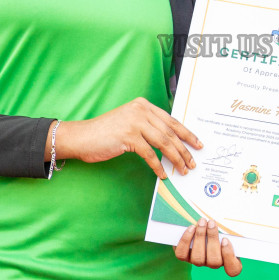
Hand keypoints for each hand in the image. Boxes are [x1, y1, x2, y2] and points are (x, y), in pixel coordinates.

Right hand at [51, 97, 202, 180]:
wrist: (81, 137)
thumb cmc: (105, 133)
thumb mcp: (129, 122)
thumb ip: (148, 126)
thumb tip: (171, 142)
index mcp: (143, 105)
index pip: (171, 120)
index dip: (187, 134)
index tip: (197, 144)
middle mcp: (141, 110)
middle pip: (170, 132)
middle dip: (184, 149)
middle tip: (193, 162)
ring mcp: (134, 122)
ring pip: (164, 143)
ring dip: (175, 159)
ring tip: (182, 170)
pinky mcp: (128, 136)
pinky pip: (150, 154)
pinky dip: (158, 166)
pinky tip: (163, 175)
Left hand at [173, 218, 242, 275]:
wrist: (200, 226)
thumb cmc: (217, 227)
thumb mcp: (226, 228)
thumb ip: (228, 229)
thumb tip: (224, 224)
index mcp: (228, 259)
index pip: (233, 269)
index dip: (229, 256)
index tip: (225, 240)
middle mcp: (213, 263)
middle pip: (214, 261)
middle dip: (212, 239)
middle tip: (211, 223)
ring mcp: (199, 261)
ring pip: (198, 258)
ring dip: (200, 237)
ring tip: (202, 222)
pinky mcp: (185, 257)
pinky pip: (182, 254)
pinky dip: (186, 240)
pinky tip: (191, 227)